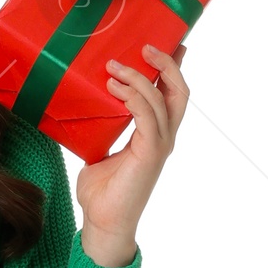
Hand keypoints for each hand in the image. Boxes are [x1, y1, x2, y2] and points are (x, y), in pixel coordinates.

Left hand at [75, 40, 189, 266]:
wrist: (103, 223)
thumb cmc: (101, 192)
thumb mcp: (100, 149)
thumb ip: (103, 127)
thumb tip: (88, 106)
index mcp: (156, 134)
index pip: (172, 94)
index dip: (171, 67)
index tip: (158, 45)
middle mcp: (164, 137)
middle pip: (179, 90)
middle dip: (166, 63)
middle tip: (144, 47)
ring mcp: (160, 145)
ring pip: (162, 98)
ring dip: (138, 77)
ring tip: (114, 67)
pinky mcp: (151, 153)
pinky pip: (147, 114)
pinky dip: (133, 97)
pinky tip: (114, 89)